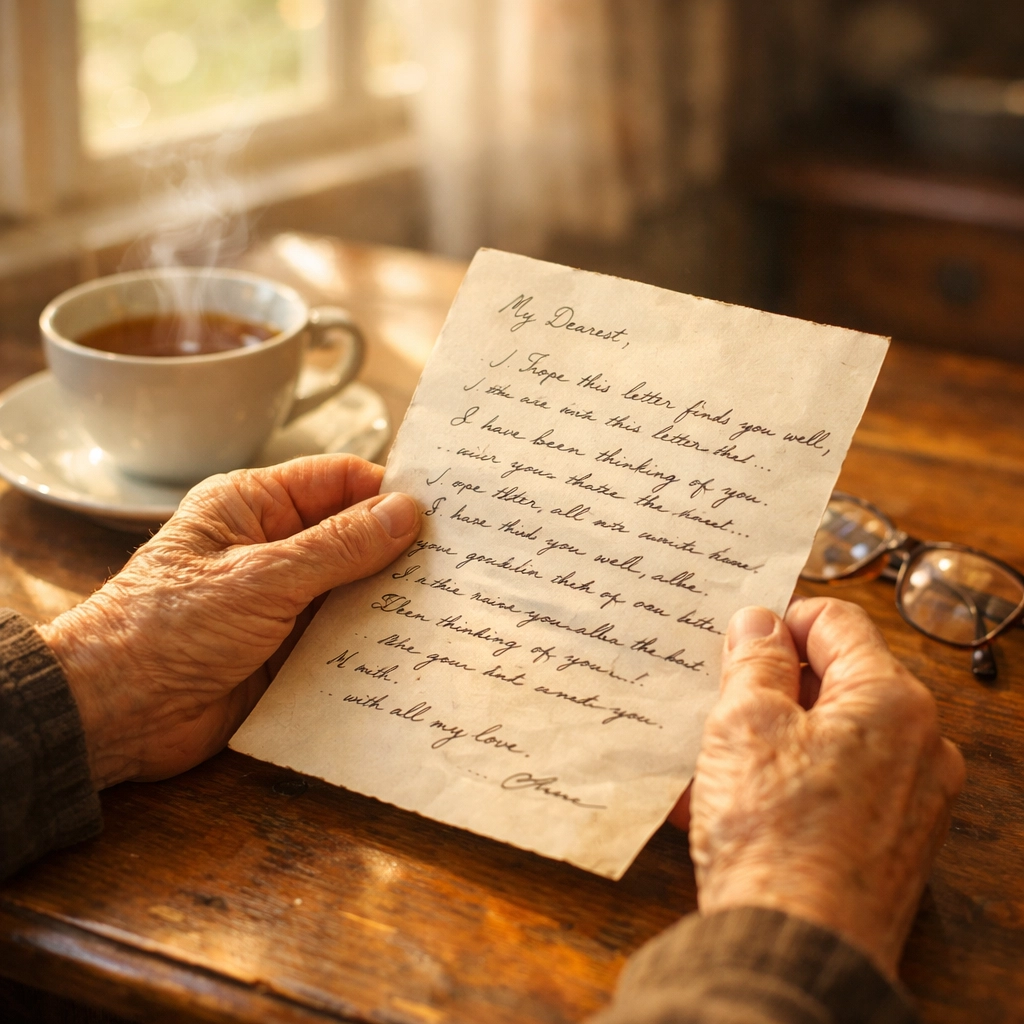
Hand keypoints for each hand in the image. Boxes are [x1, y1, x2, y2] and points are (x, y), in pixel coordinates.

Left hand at [39, 455, 419, 789]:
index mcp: (253, 507)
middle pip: (354, 535)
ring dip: (391, 597)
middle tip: (461, 560)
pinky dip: (375, 639)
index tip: (444, 510)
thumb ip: (337, 547)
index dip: (389, 491)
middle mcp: (273, 548)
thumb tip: (405, 513)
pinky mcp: (290, 650)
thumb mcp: (260, 578)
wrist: (116, 716)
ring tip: (450, 602)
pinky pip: (345, 635)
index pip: (338, 481)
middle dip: (400, 548)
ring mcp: (284, 601)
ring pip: (355, 588)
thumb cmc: (166, 629)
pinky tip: (415, 645)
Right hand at [678, 597, 964, 978]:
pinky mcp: (893, 841)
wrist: (794, 946)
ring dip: (773, 737)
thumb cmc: (773, 832)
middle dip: (772, 687)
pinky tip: (735, 801)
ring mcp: (911, 797)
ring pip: (830, 737)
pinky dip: (789, 782)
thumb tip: (760, 625)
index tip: (739, 642)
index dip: (779, 622)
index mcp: (891, 699)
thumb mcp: (745, 722)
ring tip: (714, 761)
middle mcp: (918, 743)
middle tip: (719, 703)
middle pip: (836, 681)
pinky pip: (837, 786)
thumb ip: (755, 661)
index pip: (834, 621)